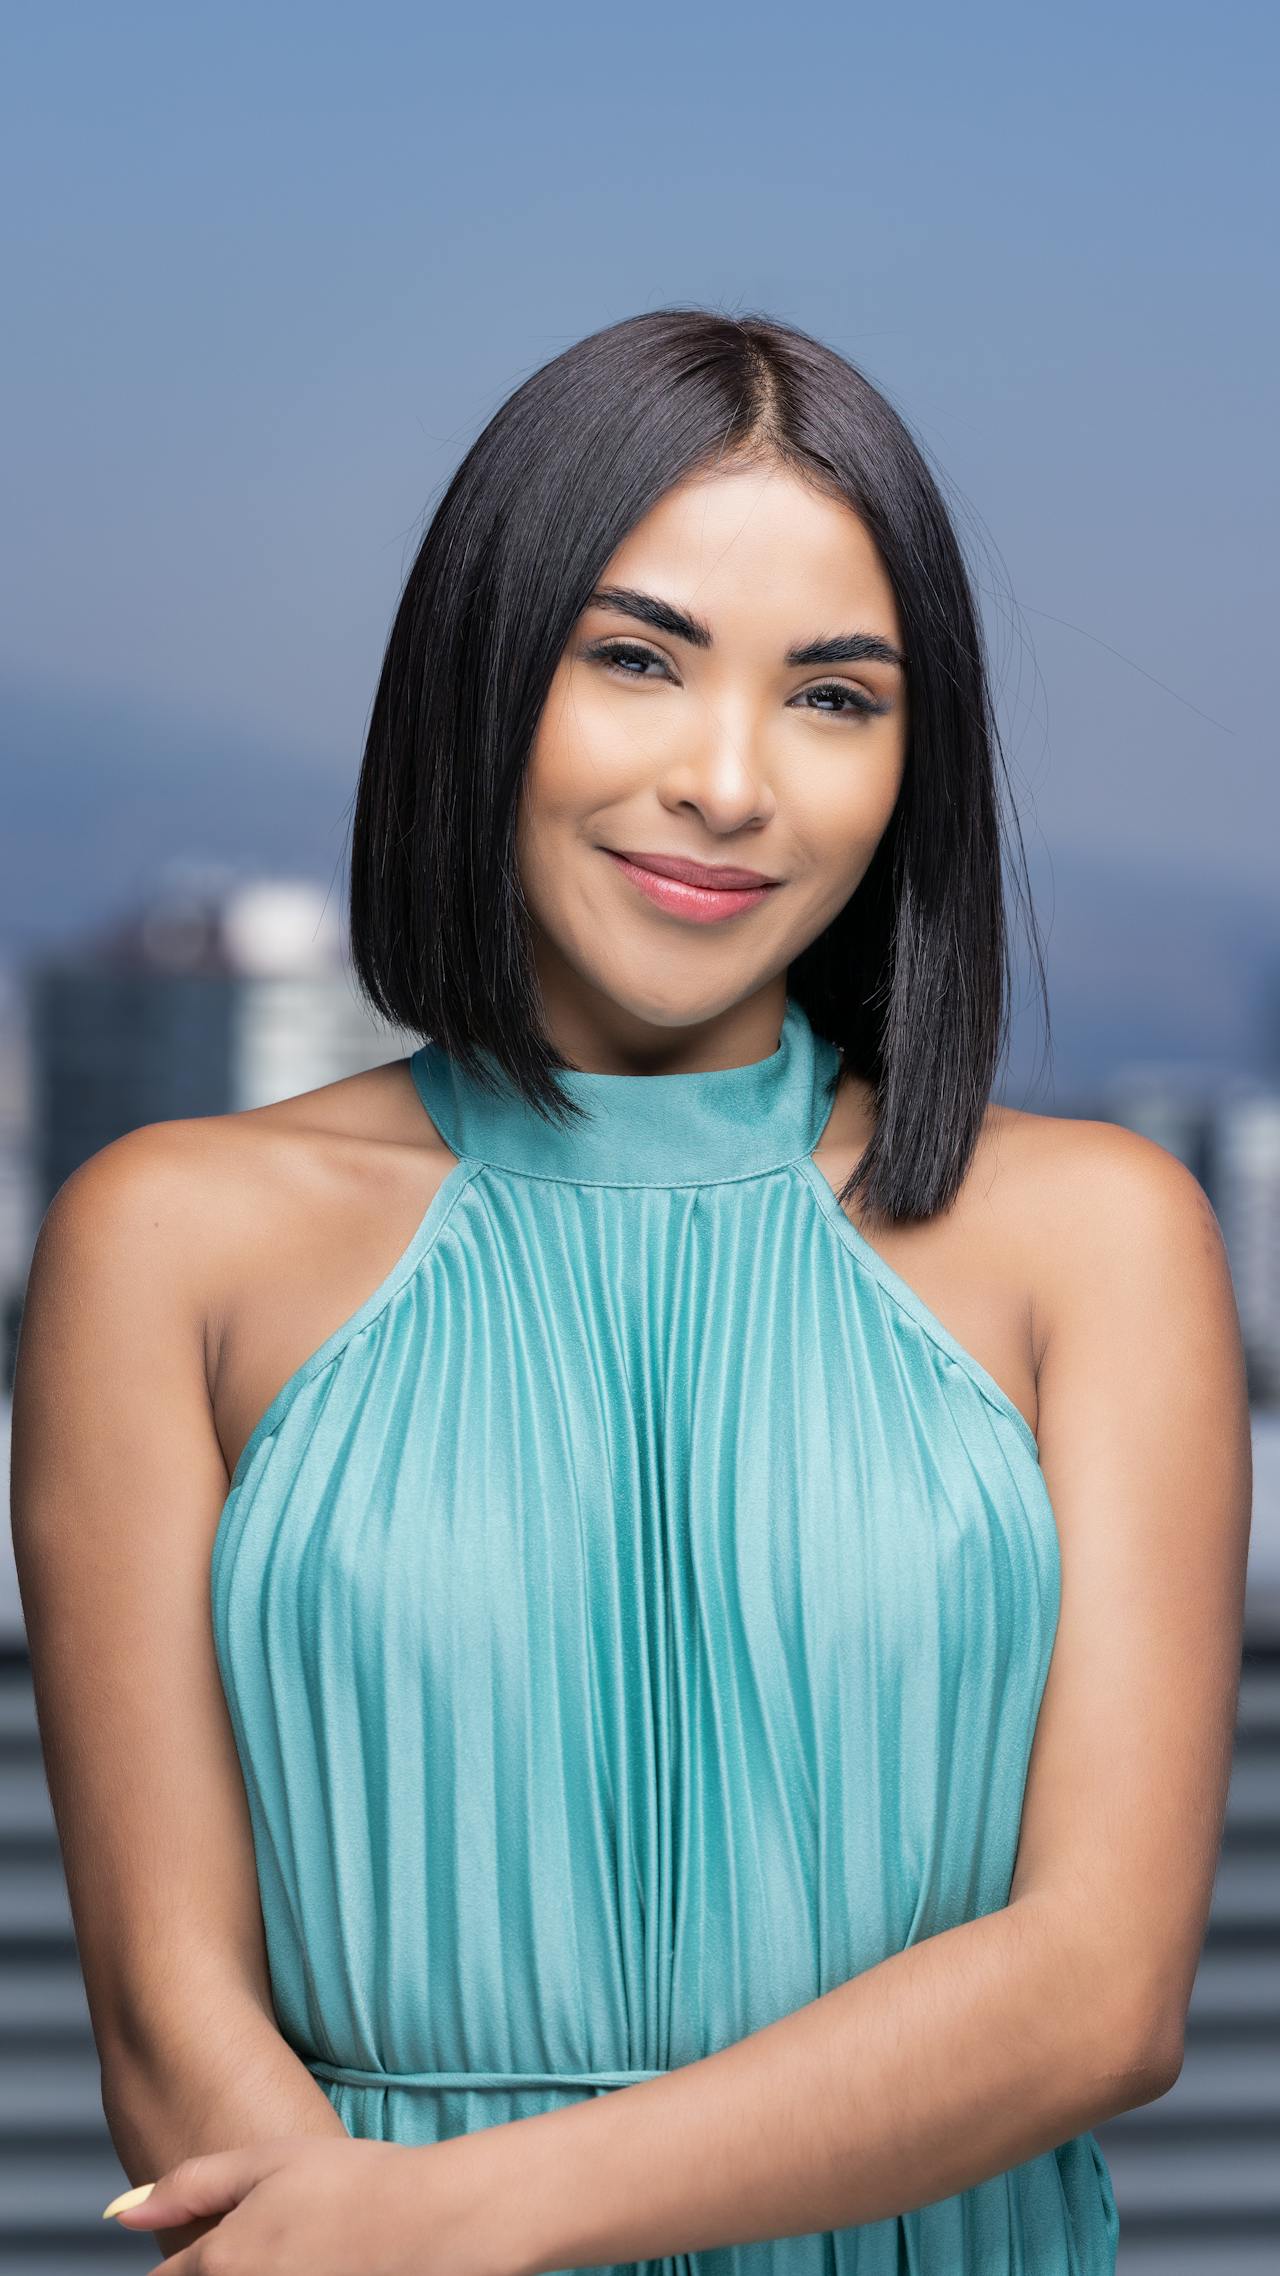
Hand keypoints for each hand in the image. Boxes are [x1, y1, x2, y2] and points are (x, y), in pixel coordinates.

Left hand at [104, 2131, 510, 2275]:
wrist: (437, 2223)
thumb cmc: (356, 2183)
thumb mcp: (267, 2161)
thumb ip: (190, 2186)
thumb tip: (118, 2215)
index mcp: (221, 2263)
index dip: (176, 2270)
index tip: (203, 2257)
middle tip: (269, 2245)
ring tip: (297, 2253)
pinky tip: (320, 2267)